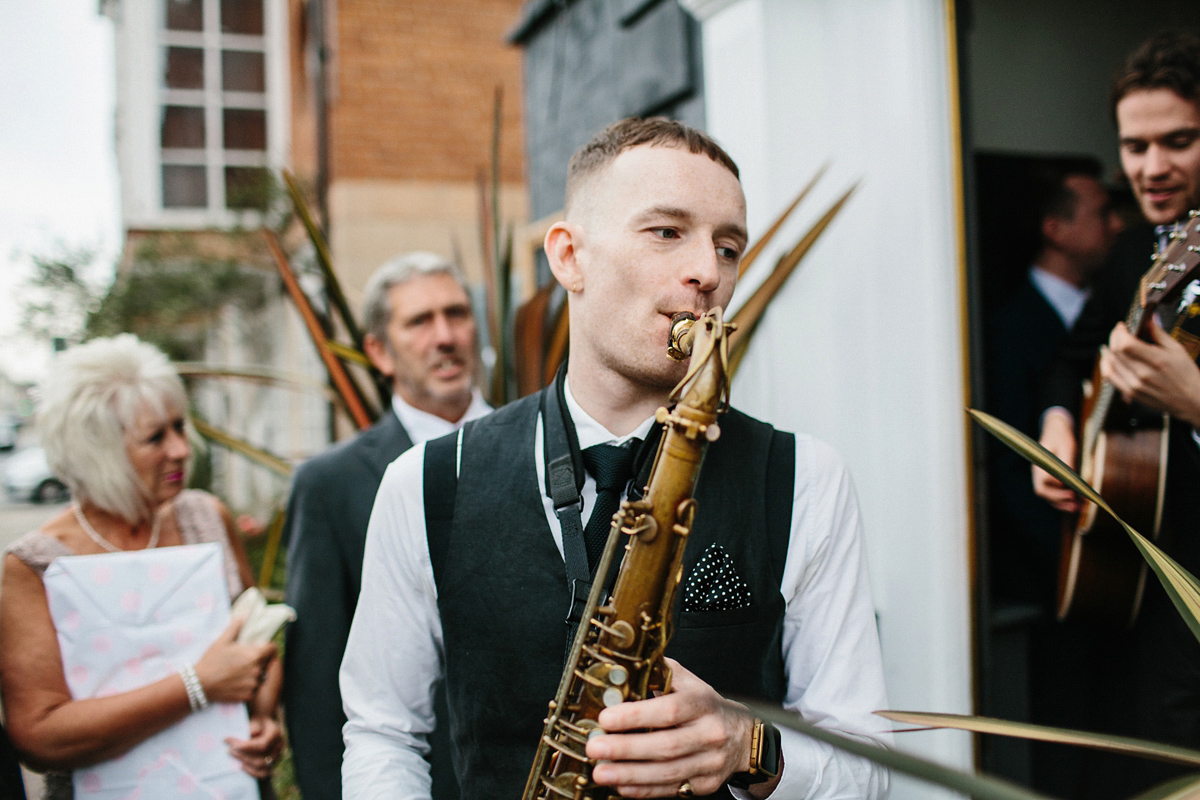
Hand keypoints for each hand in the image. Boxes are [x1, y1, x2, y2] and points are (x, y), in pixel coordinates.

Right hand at [194, 617, 275, 704]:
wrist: (199, 684)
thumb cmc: (211, 660)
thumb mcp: (223, 641)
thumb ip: (236, 627)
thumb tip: (245, 614)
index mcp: (254, 655)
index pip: (273, 649)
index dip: (268, 648)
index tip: (262, 649)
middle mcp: (257, 670)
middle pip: (266, 663)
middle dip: (259, 661)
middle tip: (244, 662)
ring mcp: (253, 684)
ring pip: (260, 677)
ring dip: (254, 675)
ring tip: (239, 673)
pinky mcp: (247, 696)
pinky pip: (253, 690)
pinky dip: (248, 687)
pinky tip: (236, 684)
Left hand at [227, 713, 282, 778]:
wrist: (265, 726)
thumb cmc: (258, 722)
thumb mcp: (256, 719)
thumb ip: (254, 725)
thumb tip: (252, 733)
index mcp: (276, 734)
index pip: (263, 745)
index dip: (247, 747)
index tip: (233, 745)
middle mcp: (279, 747)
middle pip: (261, 758)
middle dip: (243, 755)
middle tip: (229, 749)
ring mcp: (277, 757)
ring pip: (261, 767)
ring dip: (245, 763)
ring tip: (234, 756)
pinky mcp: (272, 765)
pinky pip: (262, 773)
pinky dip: (251, 771)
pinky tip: (240, 765)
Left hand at [586, 659, 760, 797]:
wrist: (743, 736)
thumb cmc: (706, 706)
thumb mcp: (689, 683)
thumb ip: (659, 673)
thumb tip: (622, 665)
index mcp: (702, 703)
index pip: (669, 710)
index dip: (636, 715)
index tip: (606, 718)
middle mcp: (709, 734)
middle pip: (666, 745)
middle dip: (626, 749)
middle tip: (594, 747)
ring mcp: (709, 763)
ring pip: (668, 773)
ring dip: (630, 774)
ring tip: (600, 772)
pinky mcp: (704, 785)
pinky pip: (671, 790)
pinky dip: (644, 790)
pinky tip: (621, 785)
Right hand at [1033, 408, 1080, 512]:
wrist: (1056, 429)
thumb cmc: (1061, 436)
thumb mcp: (1067, 446)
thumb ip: (1067, 462)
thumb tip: (1071, 479)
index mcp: (1039, 463)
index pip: (1044, 481)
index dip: (1056, 488)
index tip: (1071, 490)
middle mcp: (1038, 472)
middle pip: (1043, 492)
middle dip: (1059, 500)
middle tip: (1076, 504)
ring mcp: (1042, 477)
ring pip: (1047, 496)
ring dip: (1062, 504)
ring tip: (1078, 508)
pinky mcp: (1050, 479)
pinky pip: (1053, 494)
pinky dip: (1063, 501)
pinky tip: (1075, 504)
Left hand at [1101, 320, 1199, 426]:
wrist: (1191, 401)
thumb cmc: (1187, 374)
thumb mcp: (1177, 350)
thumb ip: (1158, 333)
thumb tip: (1146, 319)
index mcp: (1157, 361)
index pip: (1126, 344)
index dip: (1119, 332)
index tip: (1122, 326)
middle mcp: (1143, 374)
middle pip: (1116, 352)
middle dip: (1114, 338)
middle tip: (1119, 332)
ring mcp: (1135, 386)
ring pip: (1110, 363)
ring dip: (1109, 350)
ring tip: (1114, 343)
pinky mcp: (1131, 393)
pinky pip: (1110, 377)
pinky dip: (1106, 365)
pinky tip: (1109, 358)